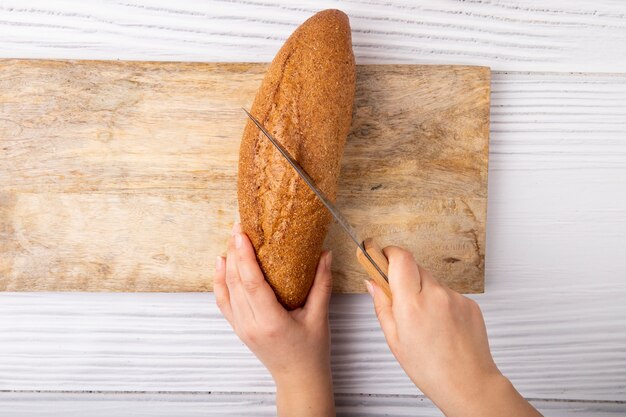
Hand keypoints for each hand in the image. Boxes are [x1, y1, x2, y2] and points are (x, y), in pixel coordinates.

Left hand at [214, 222, 334, 416]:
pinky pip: (223, 300)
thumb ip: (322, 284)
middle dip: (235, 251)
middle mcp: (251, 324)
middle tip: (240, 226)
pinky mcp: (238, 327)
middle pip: (235, 281)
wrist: (298, 379)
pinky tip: (222, 263)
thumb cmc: (311, 352)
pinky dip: (220, 280)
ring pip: (226, 289)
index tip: (242, 233)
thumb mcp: (320, 317)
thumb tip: (325, 254)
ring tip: (233, 238)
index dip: (245, 255)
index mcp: (271, 322)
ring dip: (228, 262)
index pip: (251, 283)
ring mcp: (241, 327)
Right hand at [366, 247, 541, 416]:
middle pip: (415, 266)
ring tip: (424, 321)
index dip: (389, 253)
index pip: (400, 258)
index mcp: (412, 304)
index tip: (381, 257)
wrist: (468, 383)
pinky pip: (447, 294)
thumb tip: (373, 284)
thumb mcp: (395, 339)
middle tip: (399, 296)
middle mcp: (435, 295)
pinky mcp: (469, 302)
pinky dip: (440, 303)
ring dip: (423, 291)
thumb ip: (382, 306)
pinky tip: (440, 325)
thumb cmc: (430, 369)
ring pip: (432, 281)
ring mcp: (455, 297)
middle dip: (404, 276)